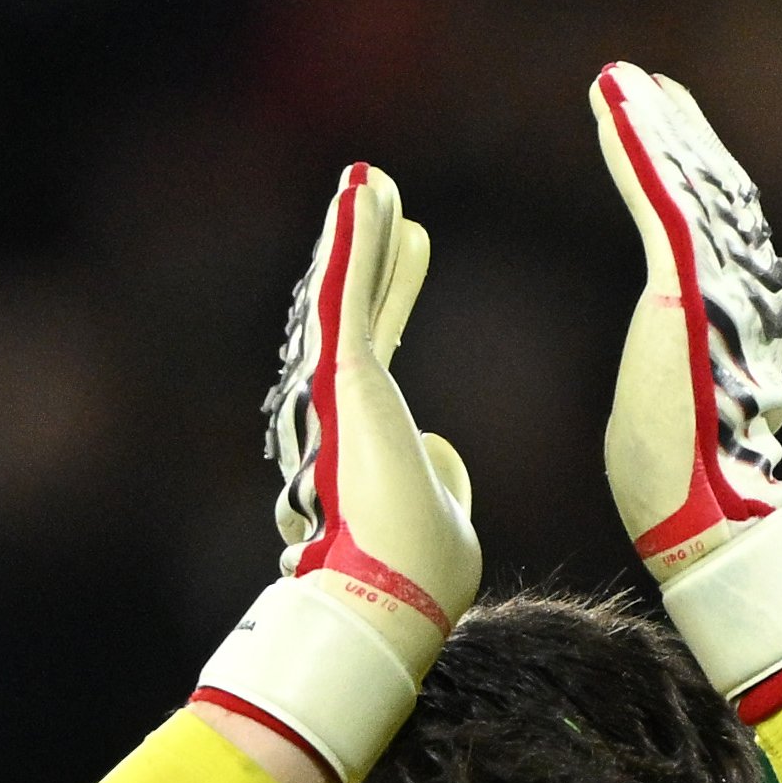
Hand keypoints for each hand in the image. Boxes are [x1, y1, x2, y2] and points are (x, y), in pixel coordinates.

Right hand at [196, 166, 479, 782]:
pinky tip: (367, 184)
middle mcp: (340, 417)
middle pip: (357, 317)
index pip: (380, 354)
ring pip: (346, 298)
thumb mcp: (444, 521)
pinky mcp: (345, 381)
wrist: (390, 602)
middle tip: (382, 198)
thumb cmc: (417, 582)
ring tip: (372, 181)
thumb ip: (441, 482)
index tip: (413, 250)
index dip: (394, 297)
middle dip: (372, 257)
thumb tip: (439, 452)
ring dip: (358, 235)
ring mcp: (337, 397)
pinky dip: (356, 240)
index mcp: (367, 444)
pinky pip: (349, 295)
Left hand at [590, 63, 781, 581]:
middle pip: (714, 190)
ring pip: (687, 184)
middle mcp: (745, 290)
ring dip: (653, 125)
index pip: (720, 228)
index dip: (696, 174)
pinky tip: (614, 99)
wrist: (699, 511)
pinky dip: (637, 143)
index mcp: (743, 317)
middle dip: (681, 133)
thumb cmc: (681, 479)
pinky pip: (659, 197)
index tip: (668, 136)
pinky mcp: (686, 287)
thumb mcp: (680, 401)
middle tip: (645, 85)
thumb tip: (693, 375)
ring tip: (620, 81)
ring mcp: (719, 285)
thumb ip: (688, 363)